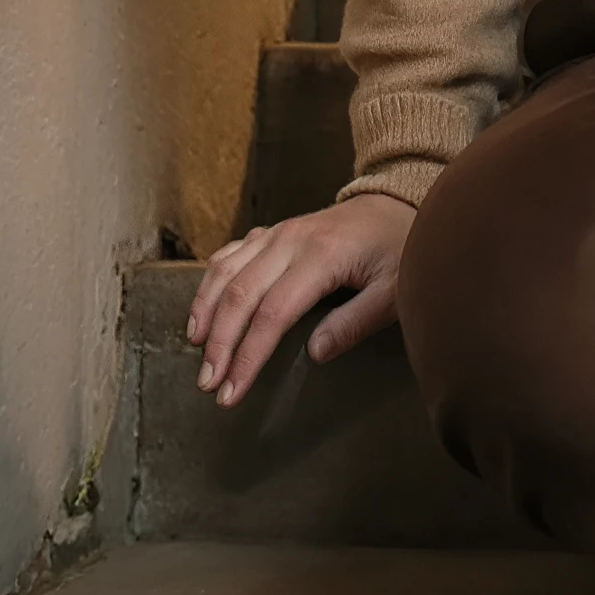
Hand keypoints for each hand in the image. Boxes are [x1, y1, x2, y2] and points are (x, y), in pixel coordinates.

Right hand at [184, 192, 413, 407]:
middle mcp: (291, 240)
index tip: (233, 392)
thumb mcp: (394, 291)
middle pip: (241, 295)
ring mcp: (276, 232)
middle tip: (208, 384)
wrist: (397, 201)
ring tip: (197, 353)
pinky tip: (202, 313)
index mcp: (323, 256)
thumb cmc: (398, 250)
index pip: (274, 314)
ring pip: (225, 271)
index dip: (249, 357)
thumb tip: (314, 354)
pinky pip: (228, 255)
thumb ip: (355, 322)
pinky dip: (209, 285)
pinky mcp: (269, 232)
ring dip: (205, 314)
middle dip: (220, 345)